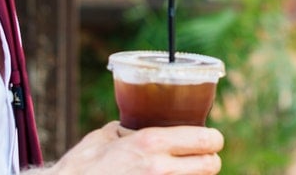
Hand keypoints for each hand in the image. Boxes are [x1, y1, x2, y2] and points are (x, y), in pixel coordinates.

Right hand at [44, 121, 223, 174]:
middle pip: (211, 165)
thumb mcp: (104, 137)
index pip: (204, 140)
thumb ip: (126, 130)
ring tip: (186, 170)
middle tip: (205, 157)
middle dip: (210, 160)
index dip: (213, 140)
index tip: (212, 140)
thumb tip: (135, 125)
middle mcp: (160, 168)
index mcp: (151, 143)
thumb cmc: (81, 166)